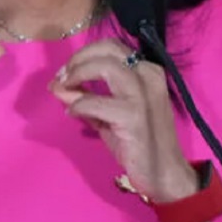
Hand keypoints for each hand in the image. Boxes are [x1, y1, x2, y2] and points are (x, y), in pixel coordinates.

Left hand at [49, 38, 197, 202]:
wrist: (164, 174)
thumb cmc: (138, 142)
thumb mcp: (106, 114)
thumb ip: (84, 97)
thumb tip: (56, 85)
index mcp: (147, 71)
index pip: (111, 46)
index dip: (84, 55)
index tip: (66, 71)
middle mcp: (148, 75)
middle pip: (107, 49)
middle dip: (78, 59)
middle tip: (62, 77)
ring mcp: (143, 94)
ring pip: (105, 66)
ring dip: (78, 74)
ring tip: (64, 88)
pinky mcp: (134, 116)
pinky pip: (96, 101)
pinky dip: (78, 105)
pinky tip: (72, 113)